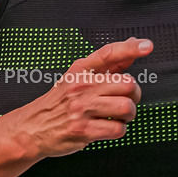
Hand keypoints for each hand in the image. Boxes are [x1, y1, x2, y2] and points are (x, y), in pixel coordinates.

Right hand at [8, 36, 152, 159]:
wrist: (32, 128)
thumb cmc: (59, 103)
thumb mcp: (77, 77)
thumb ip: (107, 64)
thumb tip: (131, 46)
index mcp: (81, 71)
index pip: (109, 53)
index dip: (130, 48)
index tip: (146, 46)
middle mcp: (81, 87)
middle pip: (128, 85)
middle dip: (134, 96)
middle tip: (125, 101)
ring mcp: (81, 108)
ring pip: (126, 108)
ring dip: (128, 115)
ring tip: (116, 116)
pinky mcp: (83, 130)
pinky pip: (118, 129)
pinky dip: (118, 130)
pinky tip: (106, 127)